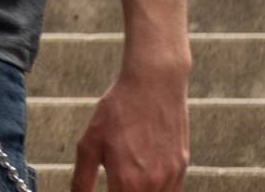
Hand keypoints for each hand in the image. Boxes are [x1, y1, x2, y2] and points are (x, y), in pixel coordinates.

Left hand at [71, 59, 188, 190]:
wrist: (154, 84)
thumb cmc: (118, 110)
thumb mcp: (89, 143)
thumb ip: (82, 179)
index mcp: (127, 181)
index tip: (106, 189)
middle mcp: (152, 185)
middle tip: (114, 184)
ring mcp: (171, 177)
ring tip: (129, 177)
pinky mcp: (182, 167)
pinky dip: (156, 191)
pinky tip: (143, 178)